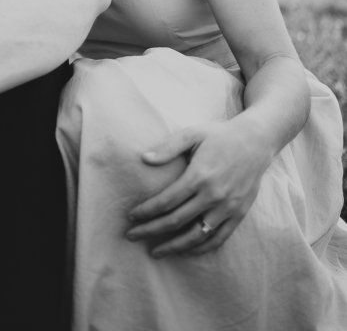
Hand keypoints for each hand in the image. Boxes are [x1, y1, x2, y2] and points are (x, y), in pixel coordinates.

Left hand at [125, 120, 271, 255]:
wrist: (255, 142)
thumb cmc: (219, 135)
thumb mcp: (193, 134)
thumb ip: (168, 147)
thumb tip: (144, 159)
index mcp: (199, 176)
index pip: (167, 201)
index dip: (147, 211)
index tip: (131, 216)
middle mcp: (213, 196)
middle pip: (177, 220)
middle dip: (151, 230)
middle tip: (132, 235)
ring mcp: (228, 208)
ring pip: (196, 235)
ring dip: (174, 246)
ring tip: (156, 251)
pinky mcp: (238, 214)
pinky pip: (218, 238)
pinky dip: (200, 248)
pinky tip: (185, 250)